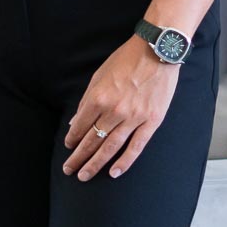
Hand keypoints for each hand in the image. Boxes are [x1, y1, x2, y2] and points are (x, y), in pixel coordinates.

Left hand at [61, 37, 180, 181]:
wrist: (158, 50)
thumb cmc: (127, 59)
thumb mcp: (100, 74)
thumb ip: (87, 100)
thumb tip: (76, 122)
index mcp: (99, 98)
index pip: (80, 127)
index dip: (72, 139)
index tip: (69, 147)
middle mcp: (114, 111)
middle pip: (92, 141)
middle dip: (78, 158)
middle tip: (69, 170)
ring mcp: (133, 117)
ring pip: (110, 148)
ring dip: (95, 164)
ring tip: (84, 176)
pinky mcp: (151, 121)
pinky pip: (136, 146)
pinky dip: (125, 162)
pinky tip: (114, 173)